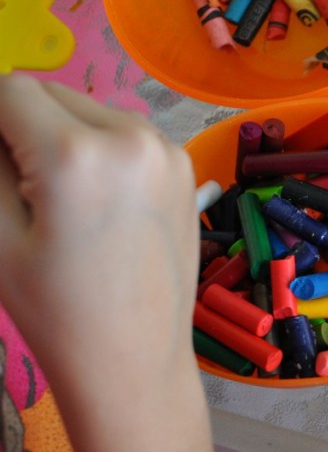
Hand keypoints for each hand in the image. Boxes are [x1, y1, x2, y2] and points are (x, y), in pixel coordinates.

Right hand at [0, 75, 198, 397]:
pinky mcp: (185, 167)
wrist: (136, 360)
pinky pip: (124, 134)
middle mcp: (134, 138)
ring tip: (55, 199)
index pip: (9, 90)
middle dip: (20, 125)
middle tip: (17, 189)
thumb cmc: (57, 311)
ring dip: (60, 134)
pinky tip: (94, 203)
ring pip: (88, 110)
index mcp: (80, 154)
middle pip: (50, 93)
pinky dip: (99, 149)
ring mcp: (168, 151)